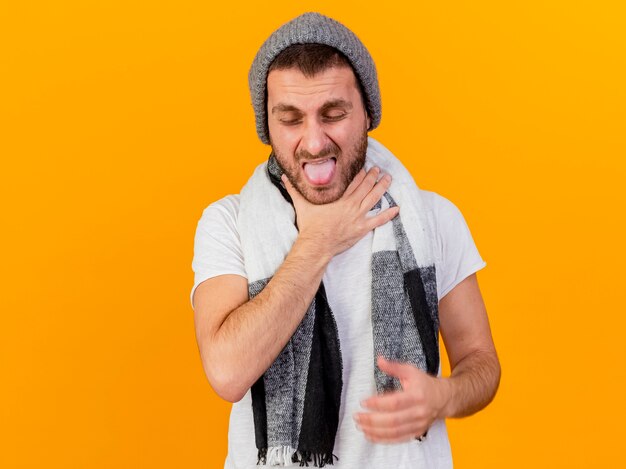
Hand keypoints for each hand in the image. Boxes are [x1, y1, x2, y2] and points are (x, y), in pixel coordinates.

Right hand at [281, 167, 398, 258]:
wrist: (316, 244)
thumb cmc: (309, 225)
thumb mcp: (301, 204)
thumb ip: (294, 190)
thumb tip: (285, 178)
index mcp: (338, 197)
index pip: (353, 180)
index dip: (361, 172)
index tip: (366, 166)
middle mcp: (350, 204)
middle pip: (366, 186)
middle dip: (374, 176)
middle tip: (379, 170)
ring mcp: (357, 216)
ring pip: (374, 198)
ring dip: (382, 187)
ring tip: (388, 179)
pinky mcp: (362, 228)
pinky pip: (378, 220)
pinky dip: (388, 214)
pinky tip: (396, 209)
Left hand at [353, 356, 450, 443]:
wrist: (443, 399)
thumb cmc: (424, 384)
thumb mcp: (410, 371)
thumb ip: (394, 367)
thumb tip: (379, 360)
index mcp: (417, 396)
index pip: (395, 402)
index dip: (377, 403)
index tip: (363, 402)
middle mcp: (418, 412)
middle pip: (393, 420)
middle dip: (372, 420)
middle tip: (357, 416)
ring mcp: (418, 425)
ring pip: (394, 432)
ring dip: (375, 431)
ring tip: (360, 426)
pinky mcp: (417, 433)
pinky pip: (398, 439)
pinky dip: (383, 439)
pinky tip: (370, 435)